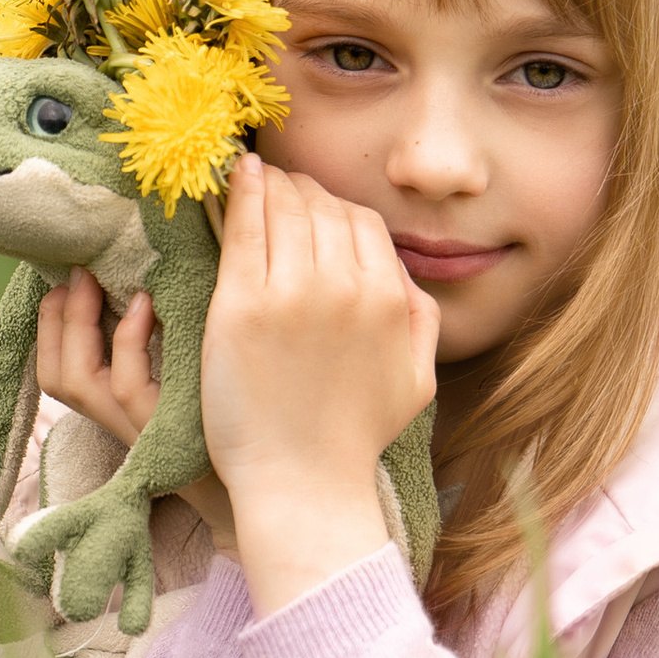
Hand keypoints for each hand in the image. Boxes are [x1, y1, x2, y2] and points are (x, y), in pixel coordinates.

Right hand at [35, 271, 233, 548]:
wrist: (274, 470)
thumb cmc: (233, 409)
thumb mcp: (187, 367)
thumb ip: (162, 332)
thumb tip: (146, 271)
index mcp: (119, 405)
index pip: (58, 370)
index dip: (50, 327)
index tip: (63, 279)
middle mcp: (119, 419)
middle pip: (57, 377)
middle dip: (55, 320)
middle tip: (77, 272)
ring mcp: (140, 427)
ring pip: (78, 381)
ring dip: (79, 324)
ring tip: (96, 280)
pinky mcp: (169, 430)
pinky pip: (129, 388)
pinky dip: (129, 341)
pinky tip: (148, 305)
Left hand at [203, 155, 437, 614]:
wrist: (303, 483)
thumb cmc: (354, 438)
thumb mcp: (417, 380)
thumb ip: (421, 321)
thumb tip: (406, 281)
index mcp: (388, 299)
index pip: (361, 222)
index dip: (334, 206)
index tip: (311, 206)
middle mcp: (345, 287)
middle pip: (322, 208)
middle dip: (300, 190)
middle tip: (278, 186)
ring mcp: (292, 294)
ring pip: (284, 208)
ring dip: (271, 185)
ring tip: (255, 177)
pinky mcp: (242, 307)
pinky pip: (245, 229)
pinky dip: (242, 193)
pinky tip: (237, 174)